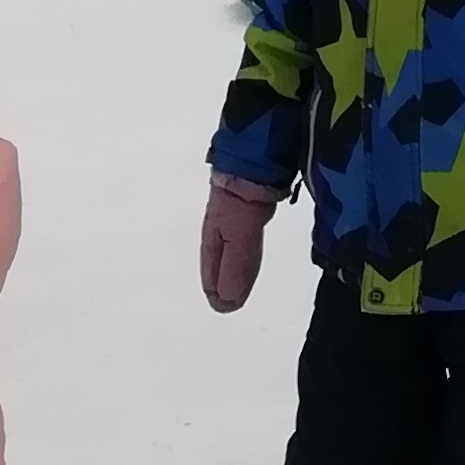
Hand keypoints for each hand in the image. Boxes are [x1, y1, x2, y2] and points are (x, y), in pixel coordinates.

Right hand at [199, 173, 279, 313]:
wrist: (253, 158)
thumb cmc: (239, 198)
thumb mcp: (237, 234)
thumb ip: (235, 265)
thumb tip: (227, 302)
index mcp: (212, 237)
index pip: (211, 272)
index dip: (217, 291)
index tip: (224, 307)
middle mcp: (220, 228)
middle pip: (220, 261)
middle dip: (223, 281)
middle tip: (229, 301)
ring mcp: (235, 217)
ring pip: (234, 249)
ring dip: (236, 267)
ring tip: (239, 283)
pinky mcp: (251, 206)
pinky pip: (247, 237)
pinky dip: (248, 252)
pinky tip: (253, 251)